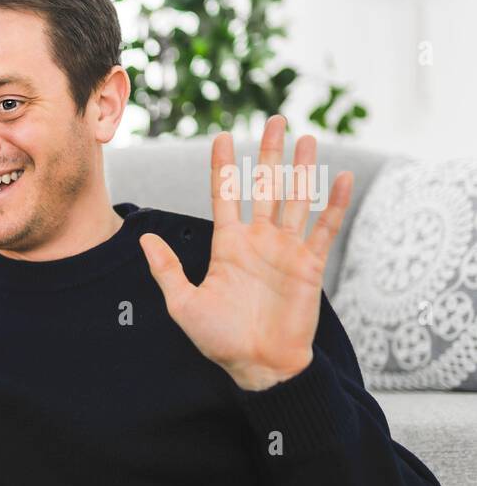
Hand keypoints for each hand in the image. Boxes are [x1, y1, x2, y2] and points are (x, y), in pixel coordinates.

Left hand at [138, 116, 353, 391]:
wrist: (258, 367)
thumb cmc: (219, 339)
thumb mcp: (182, 303)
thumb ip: (167, 269)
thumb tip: (145, 239)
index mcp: (228, 246)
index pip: (225, 196)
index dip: (223, 167)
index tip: (220, 136)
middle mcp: (258, 241)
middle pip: (265, 186)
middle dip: (268, 153)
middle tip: (274, 119)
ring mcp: (286, 250)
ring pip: (296, 199)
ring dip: (302, 169)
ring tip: (306, 137)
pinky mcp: (310, 265)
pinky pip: (325, 228)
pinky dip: (334, 204)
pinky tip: (341, 176)